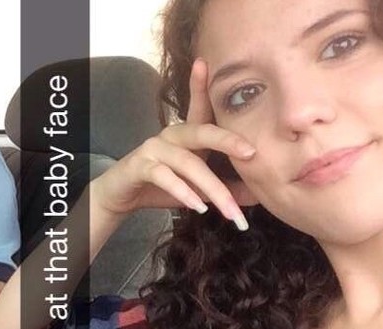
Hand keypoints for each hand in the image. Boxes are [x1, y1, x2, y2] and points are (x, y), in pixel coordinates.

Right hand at [91, 58, 254, 228]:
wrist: (122, 196)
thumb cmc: (162, 186)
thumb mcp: (197, 188)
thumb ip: (226, 188)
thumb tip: (260, 193)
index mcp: (187, 135)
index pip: (200, 107)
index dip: (202, 85)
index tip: (206, 63)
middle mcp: (171, 135)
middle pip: (202, 132)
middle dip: (228, 141)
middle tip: (252, 153)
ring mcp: (154, 149)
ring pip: (188, 163)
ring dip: (213, 189)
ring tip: (230, 211)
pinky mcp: (140, 167)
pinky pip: (165, 177)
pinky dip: (184, 192)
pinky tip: (198, 207)